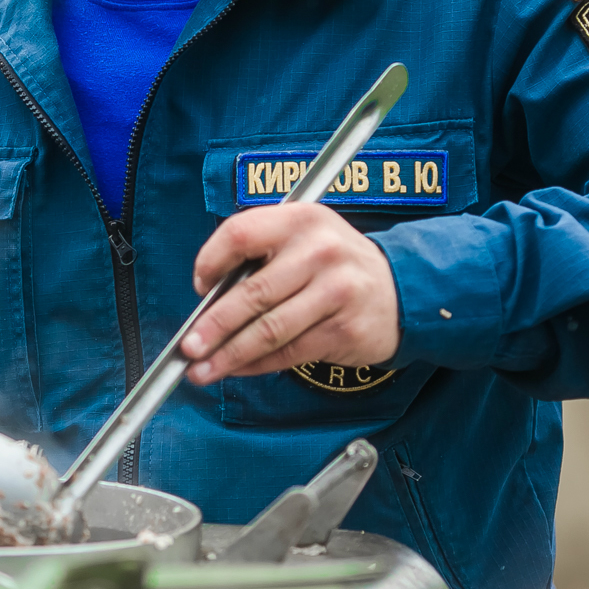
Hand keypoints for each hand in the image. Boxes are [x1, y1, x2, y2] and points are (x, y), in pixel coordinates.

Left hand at [179, 203, 399, 384]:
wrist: (401, 289)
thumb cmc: (334, 264)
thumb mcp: (303, 236)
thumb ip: (260, 255)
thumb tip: (208, 298)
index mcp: (300, 219)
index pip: (241, 234)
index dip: (211, 260)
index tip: (198, 286)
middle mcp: (319, 252)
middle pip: (252, 293)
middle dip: (213, 325)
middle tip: (187, 347)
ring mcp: (336, 291)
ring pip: (269, 330)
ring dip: (229, 355)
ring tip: (202, 369)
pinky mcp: (345, 328)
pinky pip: (289, 352)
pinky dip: (257, 364)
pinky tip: (237, 369)